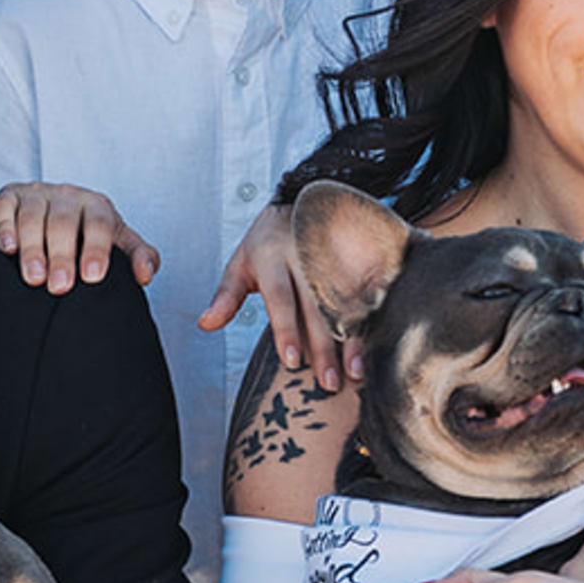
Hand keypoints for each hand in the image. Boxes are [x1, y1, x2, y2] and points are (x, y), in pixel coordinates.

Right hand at [0, 180, 158, 292]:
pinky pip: (4, 208)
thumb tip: (145, 274)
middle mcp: (67, 196)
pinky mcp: (9, 197)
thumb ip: (138, 256)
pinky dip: (4, 228)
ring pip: (33, 217)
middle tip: (60, 286)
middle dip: (61, 255)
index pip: (99, 223)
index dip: (96, 248)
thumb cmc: (88, 235)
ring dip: (33, 248)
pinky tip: (8, 249)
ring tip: (34, 277)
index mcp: (97, 206)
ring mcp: (37, 195)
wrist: (56, 211)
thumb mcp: (118, 243)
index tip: (92, 276)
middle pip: (63, 222)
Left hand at [200, 202, 355, 394]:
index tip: (292, 362)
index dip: (285, 330)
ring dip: (352, 340)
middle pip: (315, 307)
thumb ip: (227, 296)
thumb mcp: (241, 263)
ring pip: (344, 304)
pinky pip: (367, 293)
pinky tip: (377, 347)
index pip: (280, 298)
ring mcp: (334, 258)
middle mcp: (305, 256)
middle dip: (323, 347)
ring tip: (355, 372)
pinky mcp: (356, 261)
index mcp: (272, 256)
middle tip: (327, 382)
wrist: (304, 200)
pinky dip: (372, 321)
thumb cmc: (267, 241)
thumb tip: (206, 324)